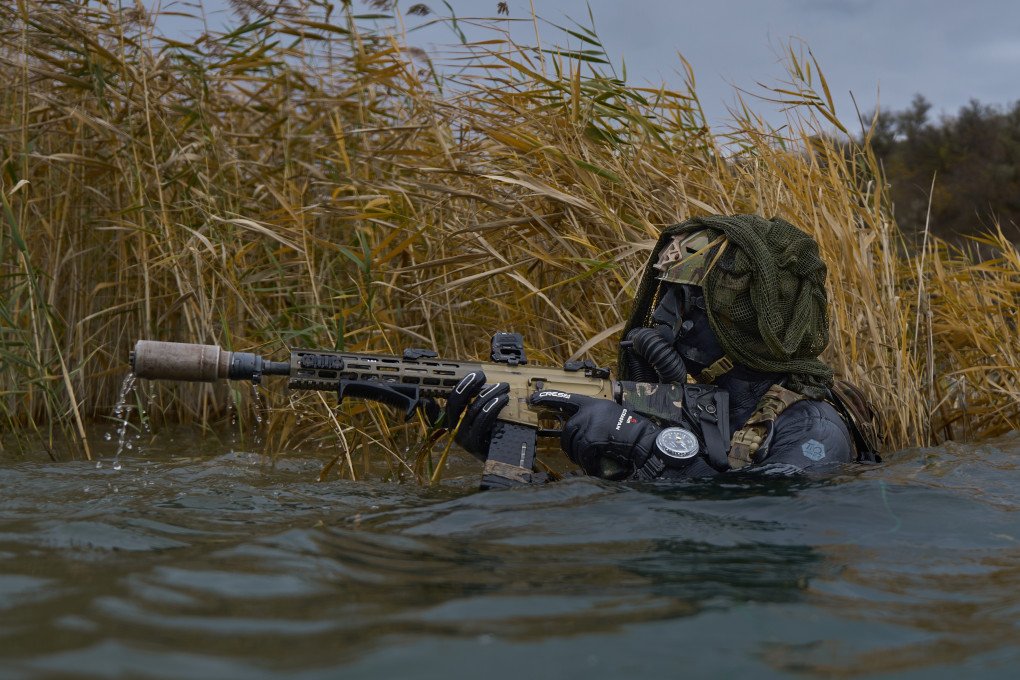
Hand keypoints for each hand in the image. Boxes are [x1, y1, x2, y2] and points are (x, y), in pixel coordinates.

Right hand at [443, 371, 509, 460]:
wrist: (501, 461)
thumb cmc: (493, 437)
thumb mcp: (484, 419)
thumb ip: (479, 404)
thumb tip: (483, 383)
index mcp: (453, 422)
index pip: (453, 400)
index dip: (463, 385)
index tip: (476, 374)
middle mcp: (454, 430)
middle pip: (457, 403)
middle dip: (470, 386)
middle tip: (485, 376)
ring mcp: (462, 438)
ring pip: (473, 410)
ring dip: (489, 394)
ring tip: (503, 387)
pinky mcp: (473, 445)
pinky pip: (482, 421)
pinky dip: (493, 407)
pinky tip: (504, 399)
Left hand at [529, 391, 659, 479]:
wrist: (646, 441)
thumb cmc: (632, 433)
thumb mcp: (612, 417)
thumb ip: (595, 421)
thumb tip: (578, 433)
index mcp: (594, 404)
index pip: (566, 398)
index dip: (548, 398)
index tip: (533, 398)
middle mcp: (589, 411)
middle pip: (568, 430)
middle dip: (570, 445)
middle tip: (578, 455)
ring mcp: (590, 424)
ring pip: (572, 444)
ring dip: (579, 456)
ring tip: (590, 461)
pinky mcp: (592, 439)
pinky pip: (582, 454)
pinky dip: (587, 463)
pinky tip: (595, 466)